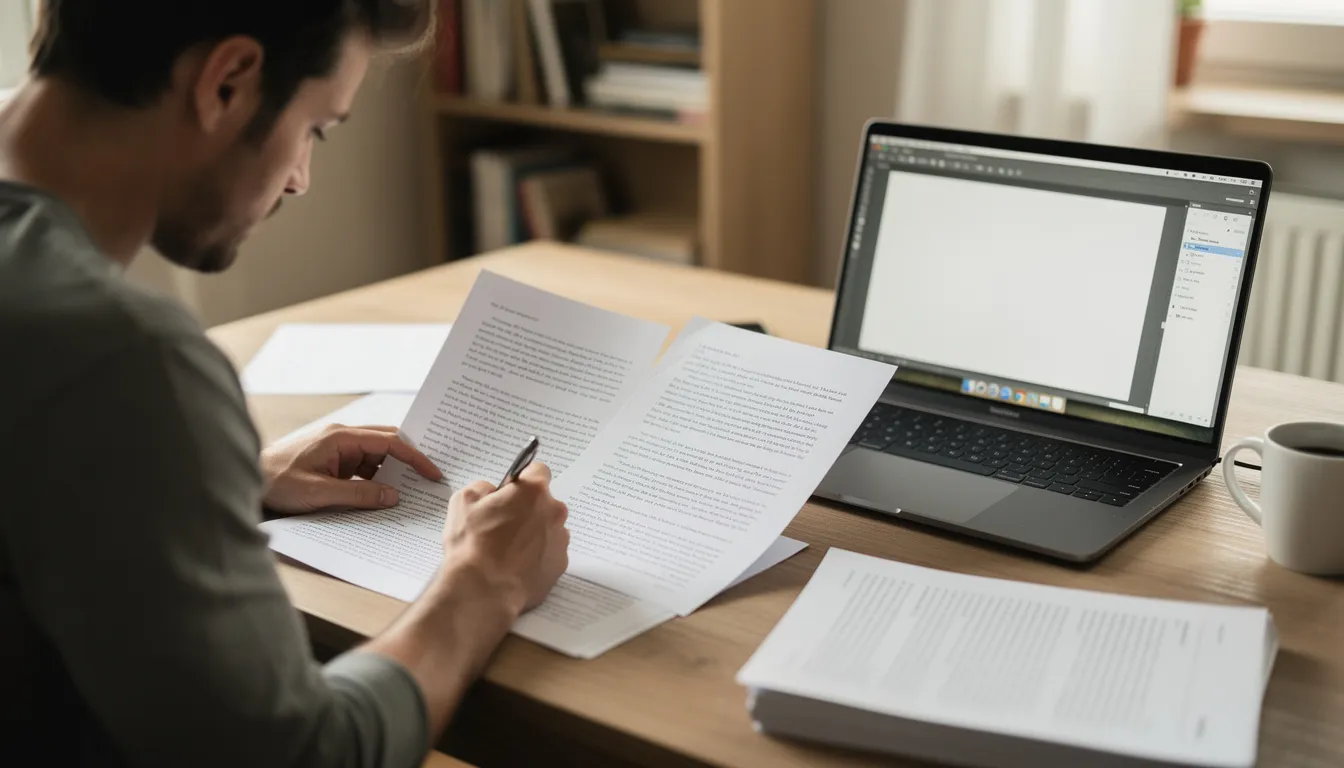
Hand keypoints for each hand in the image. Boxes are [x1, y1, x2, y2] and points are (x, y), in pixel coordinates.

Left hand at [260, 425, 442, 514]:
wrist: (245, 480)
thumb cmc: (275, 482)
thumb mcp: (319, 493)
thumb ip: (358, 494)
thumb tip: (393, 496)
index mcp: (341, 438)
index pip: (389, 441)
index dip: (414, 457)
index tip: (431, 472)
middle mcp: (342, 438)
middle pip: (386, 443)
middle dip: (409, 460)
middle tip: (429, 477)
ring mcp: (336, 449)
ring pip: (375, 457)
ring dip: (391, 473)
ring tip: (410, 491)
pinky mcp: (331, 461)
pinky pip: (362, 467)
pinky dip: (375, 479)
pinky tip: (382, 494)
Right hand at [442, 462, 568, 615]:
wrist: (483, 590)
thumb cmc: (473, 544)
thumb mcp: (463, 502)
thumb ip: (482, 487)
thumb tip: (491, 491)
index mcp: (534, 491)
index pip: (538, 471)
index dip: (521, 481)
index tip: (509, 493)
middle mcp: (554, 512)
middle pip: (544, 502)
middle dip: (527, 509)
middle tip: (502, 525)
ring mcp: (561, 540)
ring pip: (548, 528)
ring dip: (533, 533)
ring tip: (507, 550)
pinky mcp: (560, 565)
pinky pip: (550, 553)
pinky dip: (537, 556)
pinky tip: (516, 566)